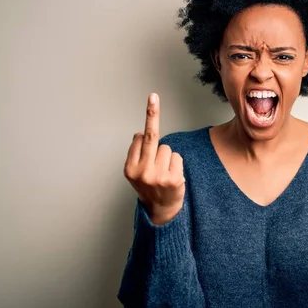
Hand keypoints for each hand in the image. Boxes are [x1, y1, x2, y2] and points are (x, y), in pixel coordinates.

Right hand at [124, 93, 185, 224]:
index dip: (146, 132)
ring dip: (168, 158)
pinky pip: (177, 157)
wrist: (160, 210)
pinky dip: (177, 164)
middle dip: (151, 114)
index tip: (150, 102)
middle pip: (151, 137)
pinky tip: (172, 176)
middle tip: (153, 96)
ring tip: (164, 172)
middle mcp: (141, 171)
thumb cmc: (150, 186)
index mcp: (130, 168)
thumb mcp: (136, 173)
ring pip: (167, 149)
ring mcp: (157, 176)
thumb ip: (137, 154)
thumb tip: (141, 134)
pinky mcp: (172, 179)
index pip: (139, 139)